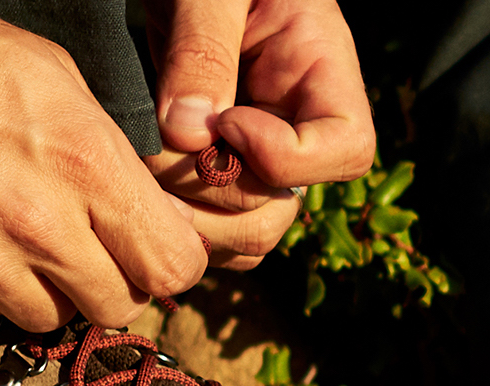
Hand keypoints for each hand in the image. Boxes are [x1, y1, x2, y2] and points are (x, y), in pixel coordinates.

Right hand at [0, 0, 205, 329]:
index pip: (173, 265)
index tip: (153, 247)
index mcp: (85, 166)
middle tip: (88, 250)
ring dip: (47, 292)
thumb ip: (106, 157)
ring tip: (18, 242)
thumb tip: (144, 209)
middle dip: (114, 281)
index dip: (168, 260)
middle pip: (119, 305)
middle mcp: (37, 225)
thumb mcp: (51, 79)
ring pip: (51, 320)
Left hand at [142, 0, 375, 268]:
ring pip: (250, 230)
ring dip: (193, 218)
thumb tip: (188, 135)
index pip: (348, 148)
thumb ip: (200, 51)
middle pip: (286, 204)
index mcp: (319, 71)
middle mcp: (296, 124)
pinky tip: (141, 189)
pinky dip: (181, 224)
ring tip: (142, 173)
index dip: (284, 157)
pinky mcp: (220, 170)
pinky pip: (216, 229)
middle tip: (159, 153)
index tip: (225, 122)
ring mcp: (258, 155)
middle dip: (218, 192)